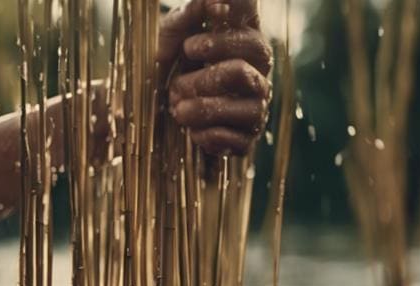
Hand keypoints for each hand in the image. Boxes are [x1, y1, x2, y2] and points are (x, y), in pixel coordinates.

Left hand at [159, 0, 271, 155]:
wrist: (161, 118)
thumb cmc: (172, 69)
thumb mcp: (170, 38)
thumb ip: (186, 16)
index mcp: (241, 38)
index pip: (249, 11)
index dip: (237, 6)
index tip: (212, 8)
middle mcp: (257, 70)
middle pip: (253, 59)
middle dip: (209, 73)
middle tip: (178, 82)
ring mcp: (256, 105)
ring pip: (248, 105)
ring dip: (205, 108)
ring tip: (177, 110)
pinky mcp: (247, 138)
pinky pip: (237, 139)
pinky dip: (208, 135)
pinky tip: (192, 131)